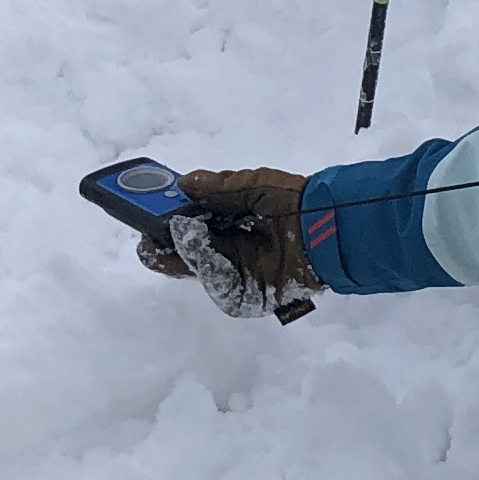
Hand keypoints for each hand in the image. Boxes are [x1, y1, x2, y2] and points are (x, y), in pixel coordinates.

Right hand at [135, 167, 322, 317]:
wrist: (331, 226)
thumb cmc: (298, 201)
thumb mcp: (254, 185)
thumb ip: (219, 187)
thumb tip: (183, 183)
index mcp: (233, 224)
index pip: (191, 226)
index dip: (169, 221)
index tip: (148, 212)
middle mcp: (234, 250)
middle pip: (188, 254)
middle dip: (164, 246)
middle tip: (146, 236)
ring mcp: (241, 274)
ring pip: (200, 272)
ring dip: (186, 255)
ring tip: (177, 236)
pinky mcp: (252, 296)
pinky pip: (222, 289)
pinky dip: (209, 272)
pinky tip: (201, 254)